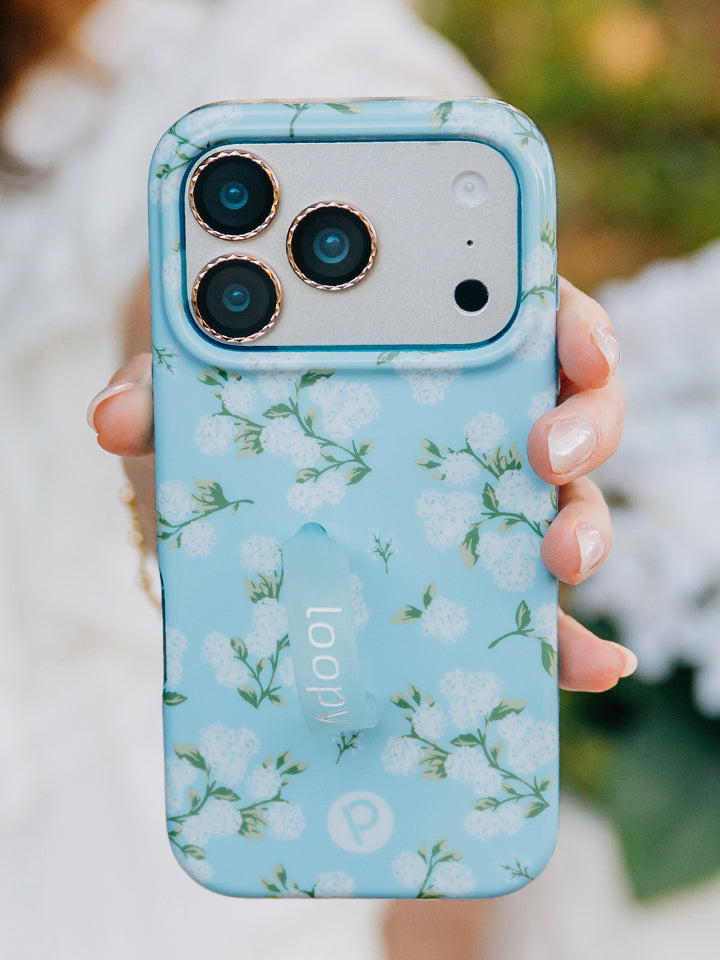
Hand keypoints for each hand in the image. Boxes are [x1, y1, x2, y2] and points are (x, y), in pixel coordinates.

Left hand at [88, 274, 632, 692]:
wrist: (213, 471)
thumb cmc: (226, 400)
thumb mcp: (194, 380)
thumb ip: (162, 384)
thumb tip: (115, 418)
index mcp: (429, 341)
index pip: (523, 311)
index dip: (566, 319)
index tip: (574, 340)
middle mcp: (473, 412)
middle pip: (567, 405)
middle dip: (584, 423)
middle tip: (550, 449)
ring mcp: (476, 493)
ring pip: (561, 502)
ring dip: (580, 530)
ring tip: (559, 561)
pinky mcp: (462, 569)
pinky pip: (527, 600)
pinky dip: (565, 634)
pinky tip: (589, 664)